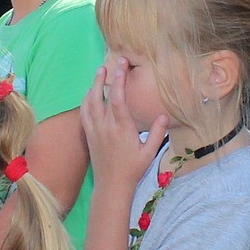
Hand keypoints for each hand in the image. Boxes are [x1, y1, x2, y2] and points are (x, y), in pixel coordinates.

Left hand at [79, 59, 168, 192]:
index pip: (118, 100)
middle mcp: (105, 127)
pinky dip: (86, 100)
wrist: (111, 185)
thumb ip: (157, 133)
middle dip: (103, 78)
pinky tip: (90, 94)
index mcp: (121, 129)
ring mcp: (95, 131)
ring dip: (93, 87)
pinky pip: (84, 114)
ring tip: (99, 73)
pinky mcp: (89, 135)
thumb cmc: (133, 169)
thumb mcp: (149, 152)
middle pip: (100, 97)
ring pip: (89, 104)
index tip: (122, 67)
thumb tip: (165, 115)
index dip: (119, 82)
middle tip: (109, 64)